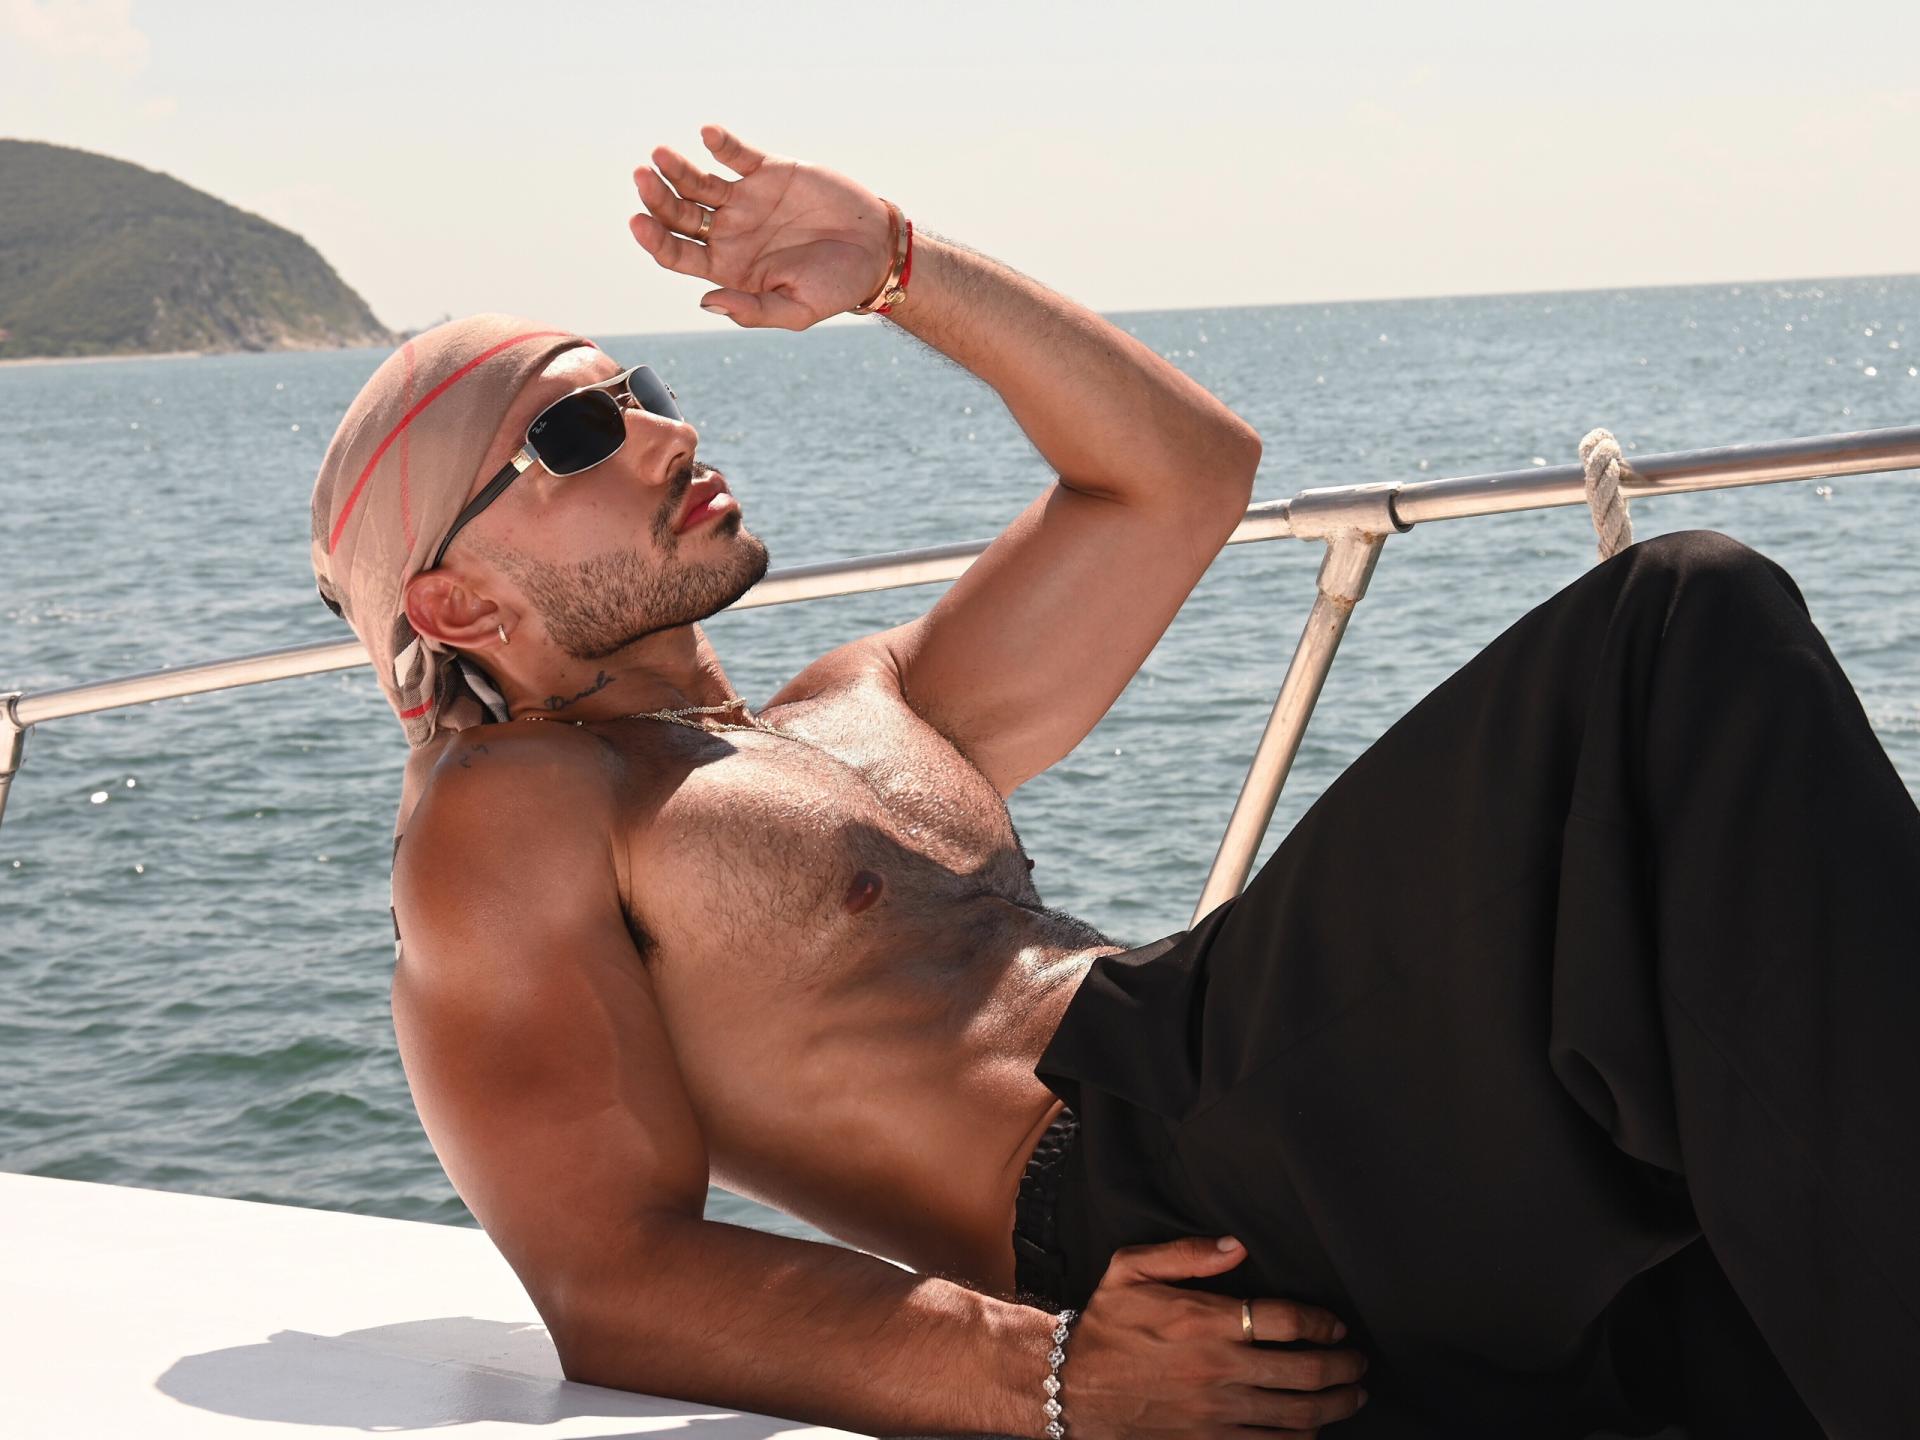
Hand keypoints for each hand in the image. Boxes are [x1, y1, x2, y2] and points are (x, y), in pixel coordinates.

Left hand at [630, 124, 894, 331]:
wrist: (875, 251)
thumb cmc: (836, 287)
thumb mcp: (796, 310)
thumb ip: (752, 310)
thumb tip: (706, 301)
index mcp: (728, 268)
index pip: (678, 253)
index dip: (655, 239)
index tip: (639, 223)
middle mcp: (729, 233)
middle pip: (679, 214)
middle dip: (657, 198)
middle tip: (643, 179)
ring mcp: (746, 200)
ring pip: (698, 182)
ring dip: (676, 168)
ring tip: (661, 155)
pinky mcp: (767, 172)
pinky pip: (737, 154)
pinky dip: (721, 143)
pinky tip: (708, 135)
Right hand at [1065, 1236, 1367, 1438]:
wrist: (1072, 1387)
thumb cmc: (1105, 1325)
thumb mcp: (1130, 1269)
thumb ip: (1185, 1254)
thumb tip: (1237, 1246)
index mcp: (1206, 1322)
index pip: (1287, 1320)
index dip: (1323, 1323)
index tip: (1336, 1325)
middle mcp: (1219, 1370)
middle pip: (1306, 1372)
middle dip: (1344, 1367)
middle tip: (1359, 1362)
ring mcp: (1217, 1414)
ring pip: (1298, 1415)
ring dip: (1336, 1406)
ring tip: (1352, 1395)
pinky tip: (1312, 1430)